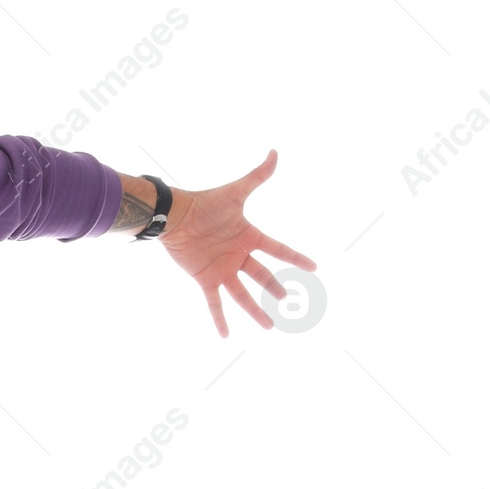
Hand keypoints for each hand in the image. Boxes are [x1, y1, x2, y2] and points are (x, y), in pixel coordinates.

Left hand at [160, 151, 316, 336]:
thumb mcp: (236, 192)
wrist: (176, 216)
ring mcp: (222, 269)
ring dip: (255, 311)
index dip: (295, 257)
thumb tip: (275, 153)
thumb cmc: (205, 203)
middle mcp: (238, 255)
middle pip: (262, 275)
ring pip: (242, 294)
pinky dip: (219, 318)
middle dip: (276, 288)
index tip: (314, 267)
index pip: (278, 249)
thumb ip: (257, 176)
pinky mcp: (205, 278)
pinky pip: (214, 302)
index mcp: (249, 237)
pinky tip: (225, 336)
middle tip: (289, 300)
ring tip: (269, 327)